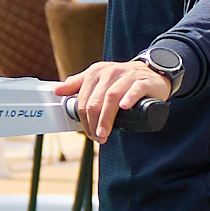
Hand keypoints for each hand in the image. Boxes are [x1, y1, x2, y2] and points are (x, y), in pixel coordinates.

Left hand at [59, 55, 177, 140]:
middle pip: (95, 101)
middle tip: (98, 137)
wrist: (152, 72)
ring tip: (104, 133)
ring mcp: (128, 76)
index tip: (90, 133)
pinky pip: (135, 89)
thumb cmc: (122, 79)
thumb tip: (58, 91)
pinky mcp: (144, 81)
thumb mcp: (99, 79)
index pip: (84, 99)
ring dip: (106, 118)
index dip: (84, 120)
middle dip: (94, 123)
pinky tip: (124, 108)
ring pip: (112, 96)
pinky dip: (129, 98)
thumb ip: (78, 84)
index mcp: (96, 72)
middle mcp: (110, 72)